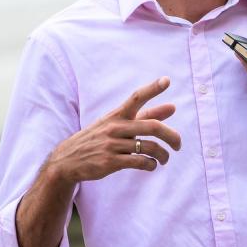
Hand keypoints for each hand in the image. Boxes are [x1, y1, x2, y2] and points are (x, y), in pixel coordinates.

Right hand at [46, 78, 181, 182]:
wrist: (67, 159)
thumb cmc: (99, 138)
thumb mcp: (118, 123)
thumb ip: (147, 115)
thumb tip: (173, 107)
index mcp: (117, 115)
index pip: (136, 98)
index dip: (152, 89)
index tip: (167, 80)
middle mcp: (115, 127)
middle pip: (152, 127)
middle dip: (172, 136)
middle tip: (178, 144)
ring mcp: (112, 145)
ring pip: (149, 147)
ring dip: (163, 155)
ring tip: (164, 158)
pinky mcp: (110, 162)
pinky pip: (139, 162)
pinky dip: (150, 165)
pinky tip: (151, 165)